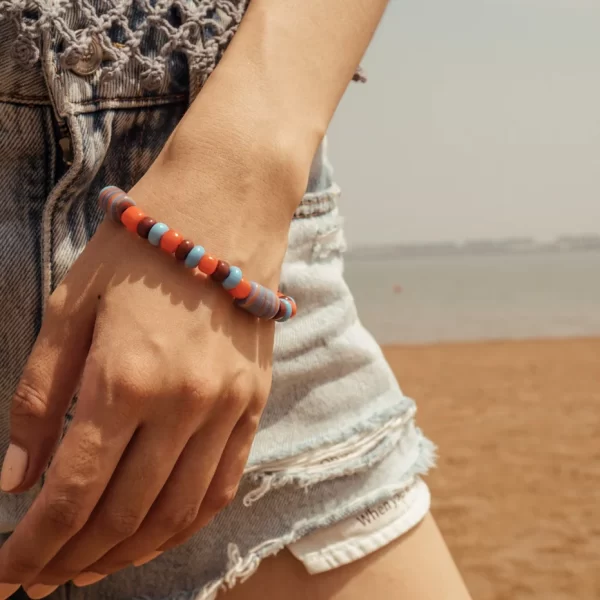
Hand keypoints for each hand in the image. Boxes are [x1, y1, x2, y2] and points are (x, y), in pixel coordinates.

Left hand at [0, 144, 292, 591]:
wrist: (223, 214)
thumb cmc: (136, 252)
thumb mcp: (68, 309)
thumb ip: (40, 398)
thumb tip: (16, 477)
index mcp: (125, 378)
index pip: (71, 492)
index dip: (31, 547)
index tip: (6, 578)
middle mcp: (183, 404)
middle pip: (123, 514)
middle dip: (74, 560)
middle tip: (42, 580)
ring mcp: (227, 406)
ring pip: (178, 511)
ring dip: (129, 552)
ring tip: (93, 567)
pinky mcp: (253, 402)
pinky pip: (224, 484)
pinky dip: (187, 523)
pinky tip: (158, 536)